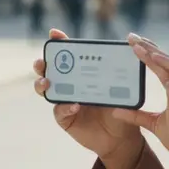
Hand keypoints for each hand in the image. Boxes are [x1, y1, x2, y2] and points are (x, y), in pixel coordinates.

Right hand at [33, 29, 143, 162]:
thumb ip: (117, 74)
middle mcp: (68, 85)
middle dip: (41, 64)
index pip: (67, 54)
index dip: (59, 43)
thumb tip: (127, 47)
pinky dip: (64, 107)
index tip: (54, 33)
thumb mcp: (119, 87)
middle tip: (42, 62)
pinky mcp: (65, 118)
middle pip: (47, 70)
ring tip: (47, 82)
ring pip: (45, 90)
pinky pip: (59, 111)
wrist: (120, 135)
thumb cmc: (119, 107)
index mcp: (80, 73)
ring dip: (42, 84)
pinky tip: (74, 106)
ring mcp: (64, 101)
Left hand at [111, 34, 168, 168]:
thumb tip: (115, 110)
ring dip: (163, 60)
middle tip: (132, 38)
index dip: (148, 51)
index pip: (161, 64)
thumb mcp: (152, 124)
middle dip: (150, 48)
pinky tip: (165, 79)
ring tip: (147, 51)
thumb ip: (136, 115)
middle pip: (168, 60)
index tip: (133, 41)